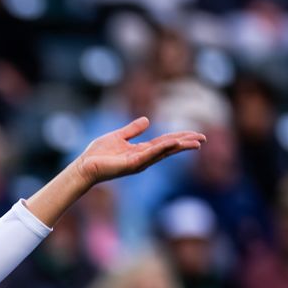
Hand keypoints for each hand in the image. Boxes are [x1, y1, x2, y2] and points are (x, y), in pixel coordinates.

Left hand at [71, 117, 204, 187]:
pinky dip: (162, 148)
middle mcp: (143, 158)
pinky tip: (173, 142)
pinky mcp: (131, 164)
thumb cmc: (98, 154)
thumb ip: (132, 130)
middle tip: (203, 138)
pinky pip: (150, 154)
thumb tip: (147, 120)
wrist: (84, 166)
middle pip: (169, 148)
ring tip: (195, 141)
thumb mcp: (118, 136)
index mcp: (141, 151)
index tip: (195, 134)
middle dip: (186, 143)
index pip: (165, 142)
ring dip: (179, 146)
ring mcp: (139, 162)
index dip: (180, 137)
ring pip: (164, 152)